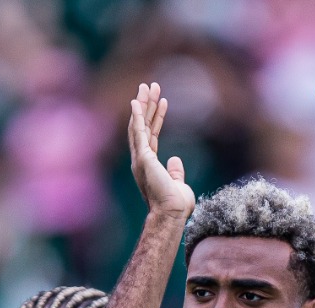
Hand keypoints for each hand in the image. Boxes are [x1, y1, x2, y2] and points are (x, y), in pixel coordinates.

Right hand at [128, 82, 194, 221]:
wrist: (171, 214)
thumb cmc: (176, 205)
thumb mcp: (178, 184)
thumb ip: (175, 171)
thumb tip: (175, 159)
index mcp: (149, 165)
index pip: (152, 135)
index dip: (157, 117)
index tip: (163, 101)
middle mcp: (141, 160)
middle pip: (143, 126)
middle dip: (147, 105)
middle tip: (151, 86)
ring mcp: (140, 159)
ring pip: (139, 125)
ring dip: (143, 105)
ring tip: (147, 86)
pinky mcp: (142, 158)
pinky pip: (138, 133)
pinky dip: (137, 116)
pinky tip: (136, 101)